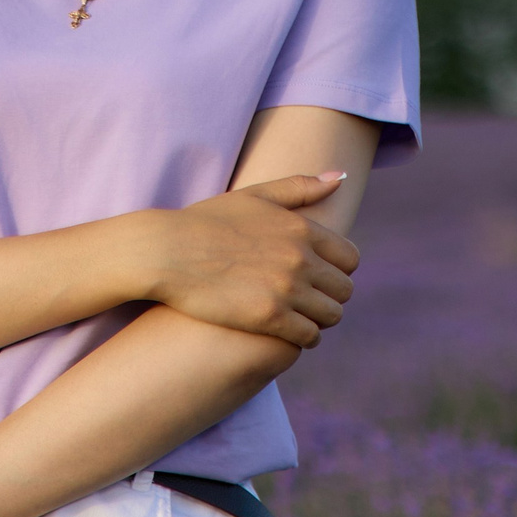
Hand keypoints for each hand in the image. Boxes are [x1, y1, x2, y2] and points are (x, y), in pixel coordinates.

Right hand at [143, 172, 360, 348]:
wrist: (166, 251)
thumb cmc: (204, 222)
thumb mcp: (254, 195)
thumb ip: (299, 187)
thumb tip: (340, 178)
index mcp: (302, 229)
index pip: (350, 258)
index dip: (338, 271)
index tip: (321, 279)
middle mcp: (301, 258)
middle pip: (344, 289)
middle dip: (331, 298)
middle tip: (311, 304)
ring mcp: (286, 289)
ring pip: (331, 315)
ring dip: (320, 320)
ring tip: (303, 321)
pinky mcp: (269, 317)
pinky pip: (308, 336)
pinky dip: (305, 338)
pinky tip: (290, 336)